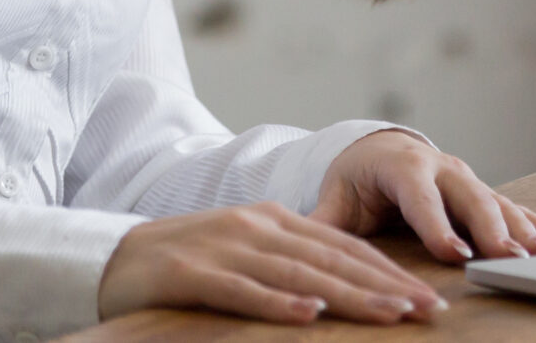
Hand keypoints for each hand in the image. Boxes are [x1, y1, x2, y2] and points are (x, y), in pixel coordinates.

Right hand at [96, 200, 445, 324]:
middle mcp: (256, 226)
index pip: (342, 246)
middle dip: (382, 285)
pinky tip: (308, 315)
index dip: (386, 271)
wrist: (110, 257)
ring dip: (347, 295)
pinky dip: (277, 302)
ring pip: (298, 273)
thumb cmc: (184, 263)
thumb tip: (339, 291)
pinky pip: (242, 290)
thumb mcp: (244, 254)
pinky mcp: (192, 272)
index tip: (424, 296)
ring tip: (387, 314)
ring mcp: (224, 247)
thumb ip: (288, 264)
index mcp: (273, 219)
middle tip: (424, 309)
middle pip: (331, 258)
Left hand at [315, 129, 535, 264]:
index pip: (420, 196)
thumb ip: (321, 222)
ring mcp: (468, 181)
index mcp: (402, 167)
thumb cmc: (357, 180)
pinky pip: (519, 211)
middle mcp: (442, 169)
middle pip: (470, 199)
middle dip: (491, 230)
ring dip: (525, 231)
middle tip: (508, 259)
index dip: (437, 224)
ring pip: (500, 205)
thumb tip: (297, 244)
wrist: (380, 151)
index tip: (454, 253)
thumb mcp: (335, 199)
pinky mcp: (485, 195)